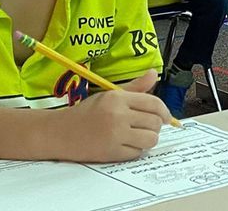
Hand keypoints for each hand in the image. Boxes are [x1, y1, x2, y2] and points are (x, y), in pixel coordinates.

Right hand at [56, 70, 171, 162]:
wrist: (60, 132)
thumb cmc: (86, 113)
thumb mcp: (109, 95)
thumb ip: (135, 87)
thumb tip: (153, 74)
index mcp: (118, 98)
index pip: (154, 103)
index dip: (165, 111)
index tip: (166, 117)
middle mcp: (118, 116)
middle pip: (155, 122)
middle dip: (156, 126)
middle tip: (148, 127)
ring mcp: (115, 135)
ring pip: (150, 139)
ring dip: (149, 139)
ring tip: (139, 136)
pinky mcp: (111, 152)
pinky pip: (137, 153)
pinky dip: (135, 150)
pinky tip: (126, 144)